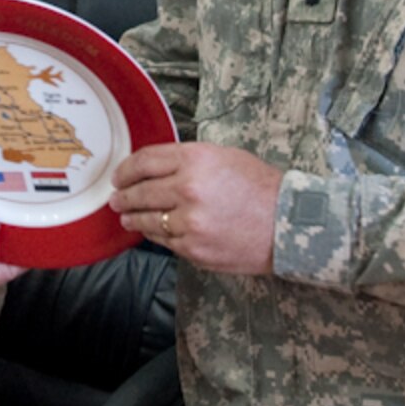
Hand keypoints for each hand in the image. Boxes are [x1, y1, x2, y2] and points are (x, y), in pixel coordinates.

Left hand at [111, 141, 281, 276]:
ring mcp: (188, 222)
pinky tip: (152, 231)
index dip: (125, 169)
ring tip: (127, 217)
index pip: (144, 161)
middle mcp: (187, 189)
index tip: (119, 175)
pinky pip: (163, 241)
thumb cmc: (261, 187)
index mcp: (195, 160)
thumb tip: (155, 167)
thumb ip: (187, 160)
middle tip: (116, 198)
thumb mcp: (224, 157)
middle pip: (139, 192)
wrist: (287, 224)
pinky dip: (155, 235)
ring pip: (146, 220)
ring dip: (132, 218)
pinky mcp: (193, 249)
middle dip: (123, 196)